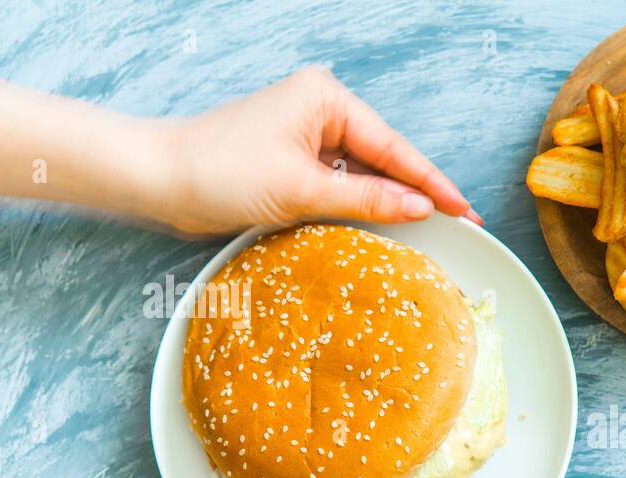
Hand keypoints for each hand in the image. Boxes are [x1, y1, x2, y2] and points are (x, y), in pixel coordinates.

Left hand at [160, 66, 480, 234]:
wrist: (159, 181)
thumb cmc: (220, 172)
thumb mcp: (304, 190)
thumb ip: (368, 199)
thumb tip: (420, 207)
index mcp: (326, 99)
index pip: (394, 148)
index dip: (433, 183)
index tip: (466, 210)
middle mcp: (320, 109)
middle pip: (385, 158)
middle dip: (417, 192)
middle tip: (461, 223)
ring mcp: (307, 134)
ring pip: (365, 174)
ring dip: (389, 201)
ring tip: (432, 230)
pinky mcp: (295, 160)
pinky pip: (342, 183)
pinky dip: (361, 205)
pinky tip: (386, 224)